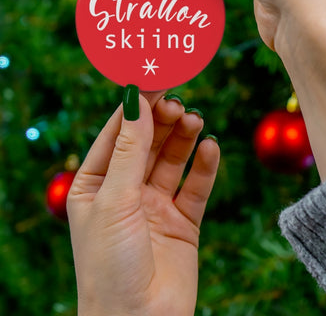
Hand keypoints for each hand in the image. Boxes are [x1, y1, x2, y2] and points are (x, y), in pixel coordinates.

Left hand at [67, 91, 219, 315]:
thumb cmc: (110, 265)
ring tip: (194, 120)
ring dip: (184, 138)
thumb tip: (136, 100)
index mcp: (95, 184)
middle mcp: (126, 191)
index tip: (156, 79)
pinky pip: (196, 186)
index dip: (136, 106)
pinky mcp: (183, 221)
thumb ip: (130, 149)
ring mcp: (155, 205)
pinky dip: (205, 166)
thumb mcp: (115, 199)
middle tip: (178, 103)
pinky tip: (211, 148)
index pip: (117, 133)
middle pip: (148, 142)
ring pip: (173, 159)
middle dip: (162, 120)